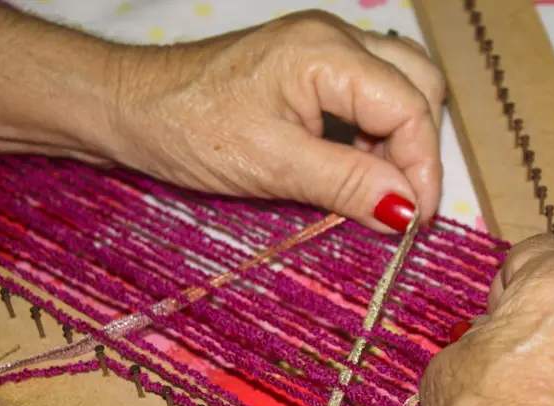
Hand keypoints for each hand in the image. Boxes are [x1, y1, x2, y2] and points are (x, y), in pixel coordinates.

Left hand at [106, 10, 445, 231]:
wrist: (131, 106)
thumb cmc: (189, 129)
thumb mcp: (272, 165)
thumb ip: (346, 183)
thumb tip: (406, 211)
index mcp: (326, 53)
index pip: (409, 106)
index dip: (423, 166)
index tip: (414, 221)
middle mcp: (334, 37)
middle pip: (417, 83)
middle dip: (418, 145)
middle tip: (400, 201)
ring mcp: (322, 47)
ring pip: (397, 86)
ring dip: (397, 140)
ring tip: (372, 187)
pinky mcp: (309, 64)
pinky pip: (367, 93)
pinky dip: (373, 132)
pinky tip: (352, 165)